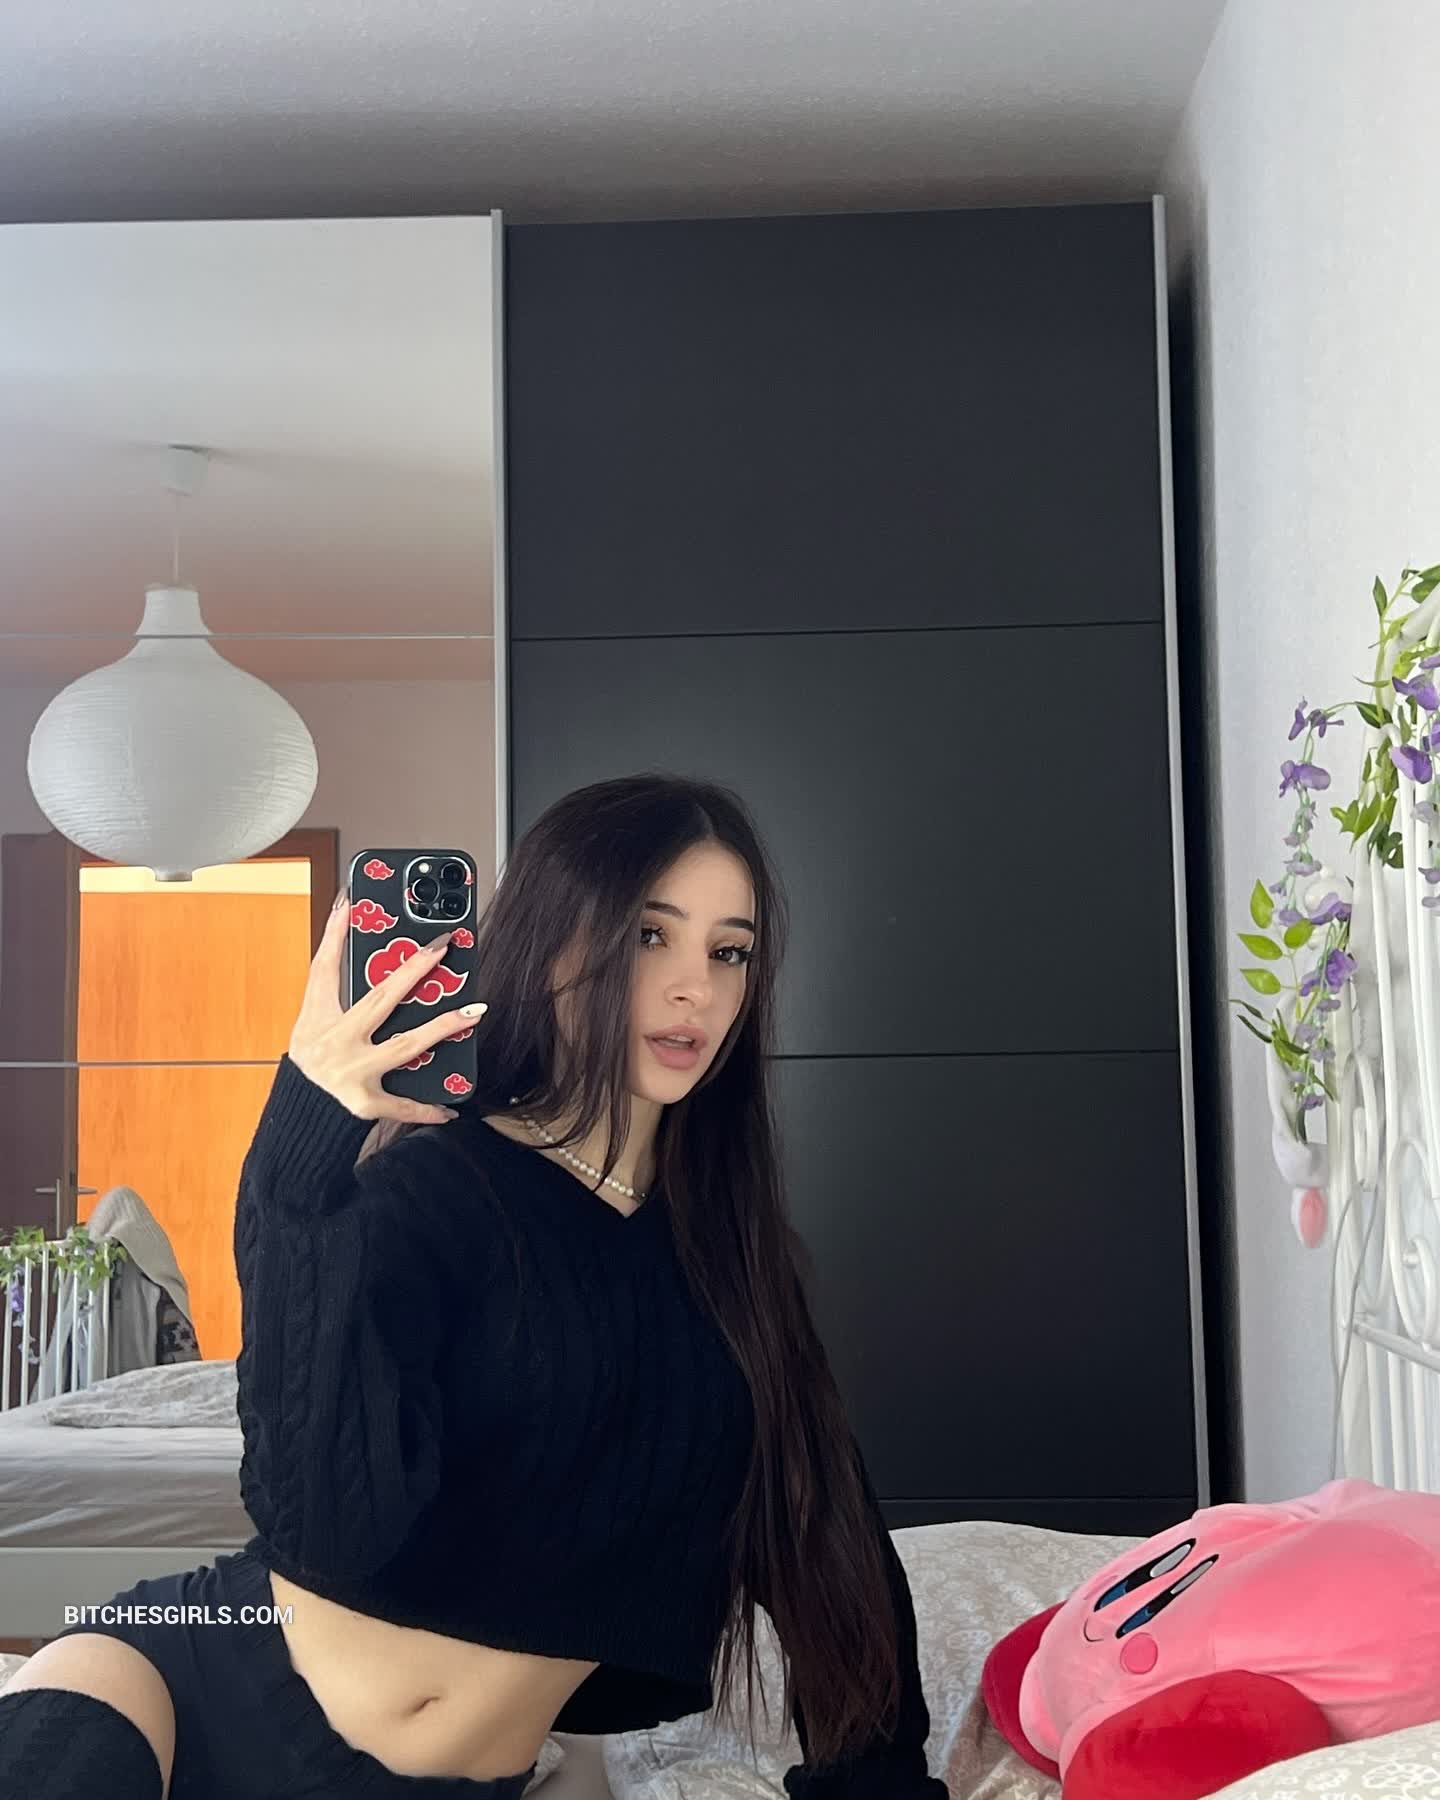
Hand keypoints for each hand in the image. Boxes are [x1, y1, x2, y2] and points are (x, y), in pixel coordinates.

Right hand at [288, 893, 487, 1124]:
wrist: (301, 1112)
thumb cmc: (316, 1059)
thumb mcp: (313, 1023)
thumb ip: (338, 991)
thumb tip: (365, 944)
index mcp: (318, 1019)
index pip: (324, 970)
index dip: (335, 935)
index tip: (350, 903)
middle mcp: (334, 1043)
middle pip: (380, 999)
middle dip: (412, 970)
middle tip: (442, 947)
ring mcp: (351, 1073)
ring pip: (405, 1045)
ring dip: (442, 1027)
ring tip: (474, 1012)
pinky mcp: (365, 1103)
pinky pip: (403, 1104)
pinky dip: (426, 1107)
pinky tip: (450, 1106)